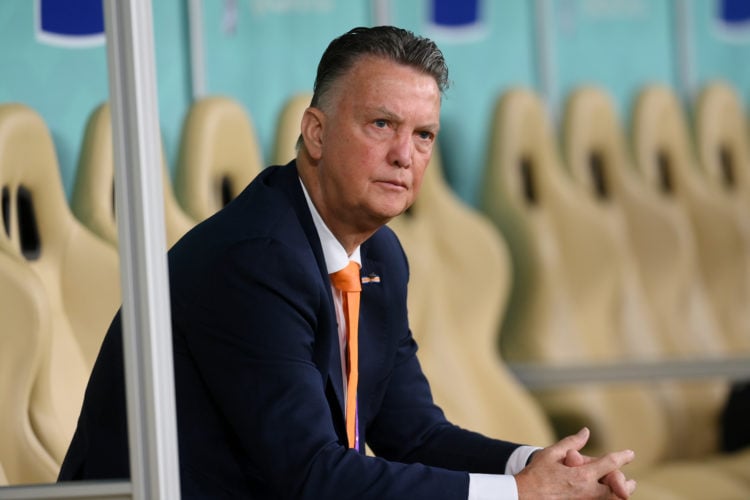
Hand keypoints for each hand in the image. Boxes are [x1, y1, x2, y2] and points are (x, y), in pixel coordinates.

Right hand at [514, 427, 635, 499]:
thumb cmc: (535, 474)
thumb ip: (571, 443)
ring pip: (609, 499)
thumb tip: (586, 432)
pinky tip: (604, 494)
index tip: (630, 453)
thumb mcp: (551, 453)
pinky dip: (604, 498)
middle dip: (625, 483)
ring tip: (623, 491)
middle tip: (631, 481)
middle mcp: (586, 491)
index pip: (610, 464)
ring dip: (618, 494)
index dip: (622, 457)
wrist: (523, 496)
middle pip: (617, 488)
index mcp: (581, 475)